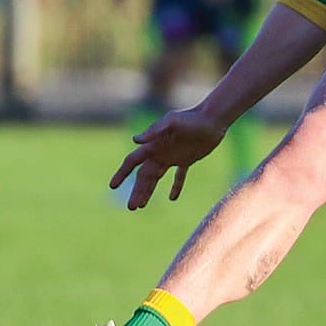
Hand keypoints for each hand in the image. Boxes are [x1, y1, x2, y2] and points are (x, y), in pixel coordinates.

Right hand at [109, 105, 227, 208]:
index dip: (122, 173)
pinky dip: (176, 186)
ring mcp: (173, 156)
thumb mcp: (172, 123)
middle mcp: (160, 151)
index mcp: (154, 145)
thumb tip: (135, 140)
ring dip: (148, 191)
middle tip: (132, 208)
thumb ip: (154, 131)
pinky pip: (179, 176)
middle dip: (137, 191)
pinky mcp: (187, 159)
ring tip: (141, 206)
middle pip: (143, 175)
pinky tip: (172, 198)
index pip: (133, 161)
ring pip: (156, 177)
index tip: (112, 186)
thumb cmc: (192, 119)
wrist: (212, 118)